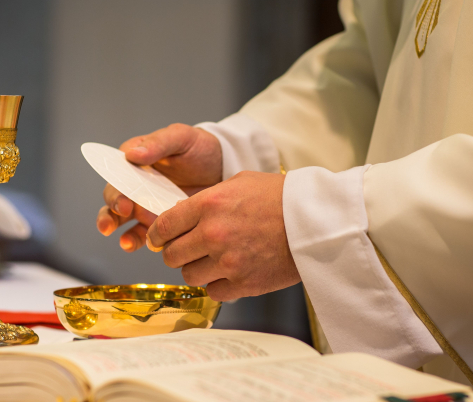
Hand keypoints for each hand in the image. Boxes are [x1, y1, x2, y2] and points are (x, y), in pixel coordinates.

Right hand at [96, 123, 222, 250]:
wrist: (223, 167)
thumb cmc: (200, 147)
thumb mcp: (181, 137)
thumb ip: (158, 143)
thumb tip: (132, 154)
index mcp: (135, 160)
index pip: (116, 173)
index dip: (115, 189)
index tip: (122, 202)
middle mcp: (135, 183)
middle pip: (114, 198)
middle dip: (111, 212)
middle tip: (120, 218)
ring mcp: (144, 203)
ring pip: (120, 218)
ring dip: (117, 230)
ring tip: (125, 242)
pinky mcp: (157, 220)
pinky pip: (141, 233)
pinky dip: (134, 240)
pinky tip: (134, 245)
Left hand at [146, 171, 300, 300]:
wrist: (316, 221)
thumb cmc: (280, 197)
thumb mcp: (240, 182)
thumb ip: (207, 197)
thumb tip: (182, 213)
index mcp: (209, 205)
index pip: (163, 226)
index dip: (157, 234)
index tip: (158, 238)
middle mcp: (213, 234)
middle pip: (171, 254)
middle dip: (176, 252)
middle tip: (186, 250)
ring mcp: (228, 261)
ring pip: (189, 275)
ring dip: (196, 269)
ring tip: (212, 260)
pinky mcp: (244, 283)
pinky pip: (212, 291)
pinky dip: (217, 284)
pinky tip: (229, 272)